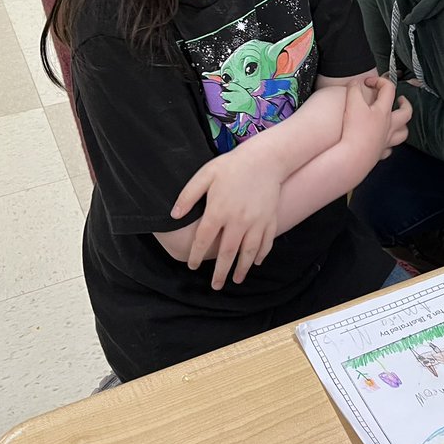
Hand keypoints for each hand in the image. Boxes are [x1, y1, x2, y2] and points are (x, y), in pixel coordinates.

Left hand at [170, 152, 282, 289]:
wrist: (266, 158)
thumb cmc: (232, 165)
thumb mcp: (205, 174)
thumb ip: (188, 195)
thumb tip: (173, 216)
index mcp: (219, 210)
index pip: (204, 240)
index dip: (196, 255)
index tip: (192, 265)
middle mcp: (238, 221)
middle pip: (227, 253)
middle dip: (220, 272)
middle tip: (215, 286)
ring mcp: (256, 222)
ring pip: (248, 252)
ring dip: (242, 269)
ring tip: (236, 280)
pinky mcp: (270, 220)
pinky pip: (266, 242)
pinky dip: (261, 255)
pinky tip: (255, 262)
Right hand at [343, 77, 409, 162]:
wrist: (353, 157)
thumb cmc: (354, 132)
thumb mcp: (352, 104)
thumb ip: (353, 90)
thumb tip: (355, 82)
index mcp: (383, 112)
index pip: (389, 89)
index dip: (379, 81)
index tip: (368, 82)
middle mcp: (389, 126)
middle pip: (406, 113)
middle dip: (405, 104)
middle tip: (401, 99)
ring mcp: (386, 141)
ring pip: (402, 133)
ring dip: (402, 126)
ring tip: (399, 122)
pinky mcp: (379, 153)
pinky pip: (388, 150)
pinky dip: (388, 146)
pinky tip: (384, 143)